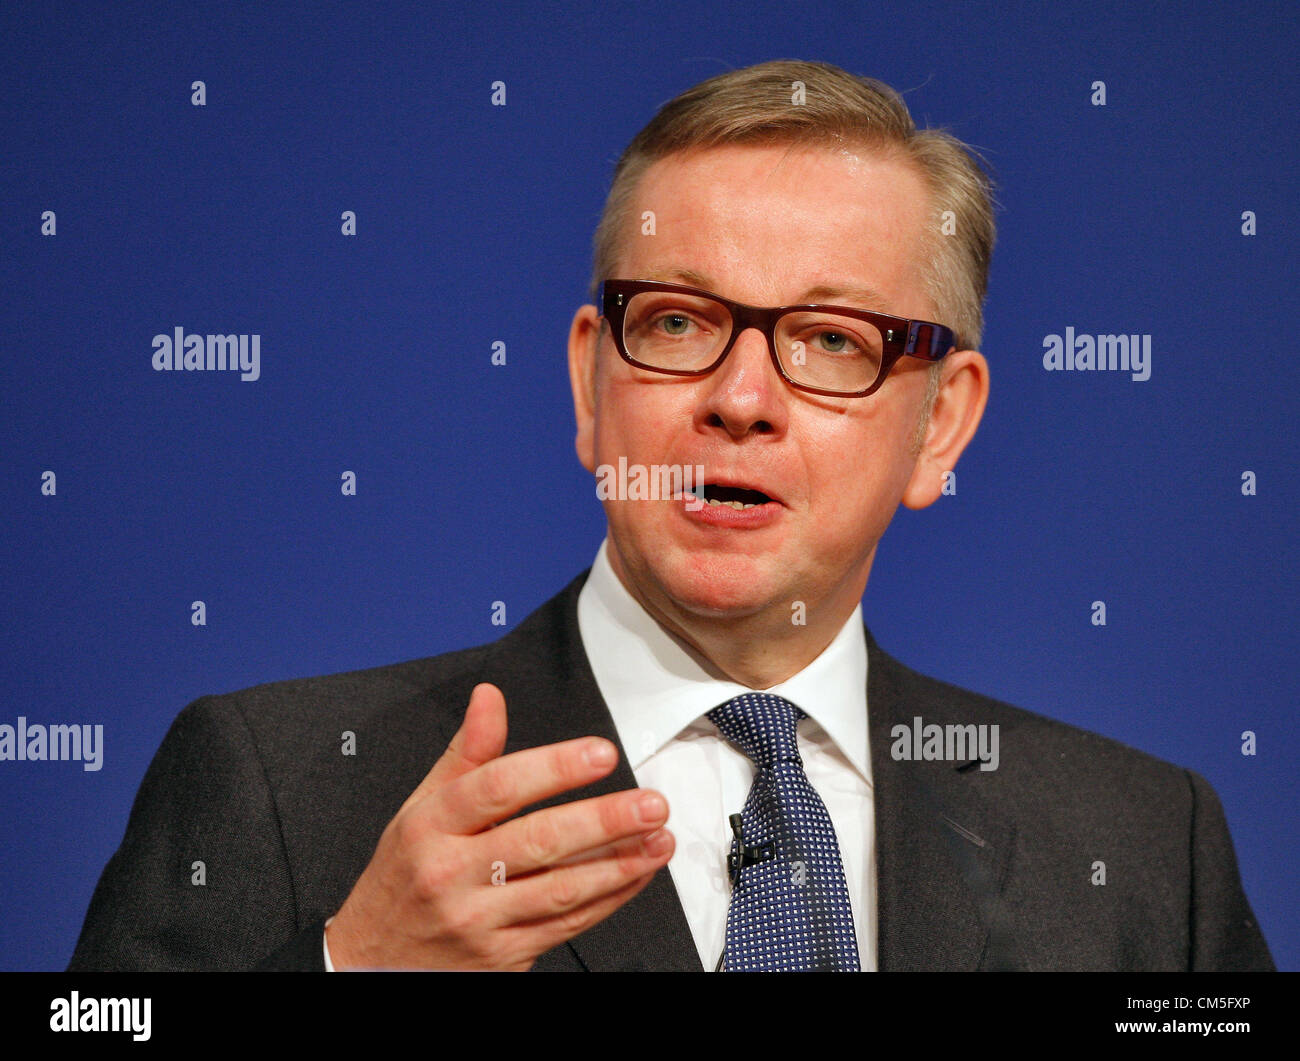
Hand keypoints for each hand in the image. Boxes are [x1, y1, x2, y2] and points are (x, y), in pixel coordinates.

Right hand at [325, 682, 673, 969]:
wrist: (372, 962)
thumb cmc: (404, 876)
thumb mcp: (419, 808)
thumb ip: (466, 753)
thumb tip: (490, 697)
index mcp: (431, 825)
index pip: (497, 787)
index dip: (554, 767)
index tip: (600, 753)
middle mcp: (452, 873)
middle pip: (539, 841)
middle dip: (604, 820)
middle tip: (651, 803)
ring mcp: (478, 920)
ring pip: (561, 889)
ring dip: (620, 863)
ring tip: (659, 838)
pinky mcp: (502, 956)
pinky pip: (567, 925)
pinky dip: (609, 898)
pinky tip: (636, 874)